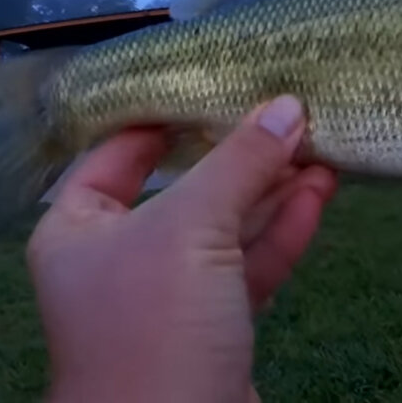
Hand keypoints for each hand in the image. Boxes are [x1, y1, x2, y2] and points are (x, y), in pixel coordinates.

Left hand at [26, 96, 336, 402]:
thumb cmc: (155, 323)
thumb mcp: (190, 229)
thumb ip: (239, 163)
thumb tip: (288, 106)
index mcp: (82, 228)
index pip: (119, 151)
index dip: (167, 112)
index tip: (219, 79)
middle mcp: (123, 256)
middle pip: (185, 185)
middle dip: (238, 150)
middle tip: (287, 108)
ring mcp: (173, 293)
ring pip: (228, 225)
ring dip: (273, 186)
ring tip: (319, 141)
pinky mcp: (218, 323)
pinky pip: (252, 262)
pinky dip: (285, 227)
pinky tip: (319, 190)